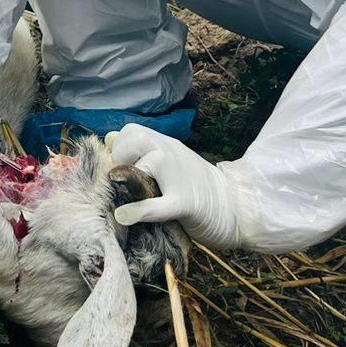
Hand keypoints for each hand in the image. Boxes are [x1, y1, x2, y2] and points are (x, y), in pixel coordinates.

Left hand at [105, 126, 244, 249]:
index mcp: (167, 145)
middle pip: (136, 137)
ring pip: (149, 164)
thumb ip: (143, 152)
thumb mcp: (170, 162)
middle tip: (124, 178)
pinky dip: (139, 210)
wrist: (236, 206)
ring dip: (132, 176)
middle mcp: (173, 154)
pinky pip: (159, 204)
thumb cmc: (195, 186)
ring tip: (129, 192)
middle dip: (121, 156)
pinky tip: (125, 216)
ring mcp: (180, 177)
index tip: (120, 167)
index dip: (118, 147)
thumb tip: (109, 139)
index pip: (131, 131)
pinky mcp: (187, 204)